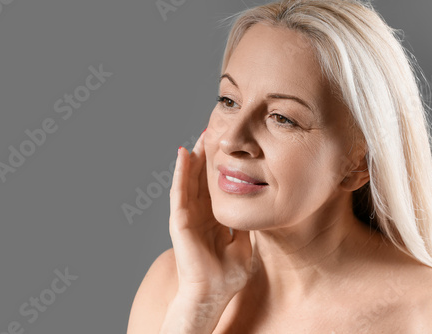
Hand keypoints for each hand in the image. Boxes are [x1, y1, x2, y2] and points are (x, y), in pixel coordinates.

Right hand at [169, 129, 252, 302]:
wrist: (213, 293)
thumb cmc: (227, 275)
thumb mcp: (242, 244)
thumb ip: (243, 227)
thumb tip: (253, 211)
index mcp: (213, 220)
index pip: (214, 188)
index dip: (218, 169)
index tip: (226, 149)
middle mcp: (198, 215)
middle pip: (200, 180)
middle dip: (205, 157)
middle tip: (211, 133)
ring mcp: (187, 216)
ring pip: (188, 180)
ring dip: (192, 159)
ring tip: (198, 138)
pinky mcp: (179, 220)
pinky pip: (179, 191)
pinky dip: (180, 172)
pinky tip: (183, 154)